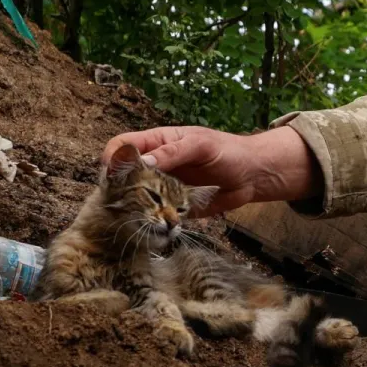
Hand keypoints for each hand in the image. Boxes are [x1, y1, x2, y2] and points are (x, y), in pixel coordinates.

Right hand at [101, 125, 321, 216]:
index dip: (114, 157)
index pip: (123, 144)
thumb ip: (173, 152)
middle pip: (123, 173)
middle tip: (119, 199)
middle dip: (116, 185)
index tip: (112, 174)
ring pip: (134, 195)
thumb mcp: (201, 146)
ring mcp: (162, 186)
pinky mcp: (172, 206)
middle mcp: (156, 164)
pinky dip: (149, 220)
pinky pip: (153, 214)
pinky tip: (151, 225)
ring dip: (129, 206)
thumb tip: (144, 163)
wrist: (254, 176)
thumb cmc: (230, 152)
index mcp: (158, 142)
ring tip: (131, 214)